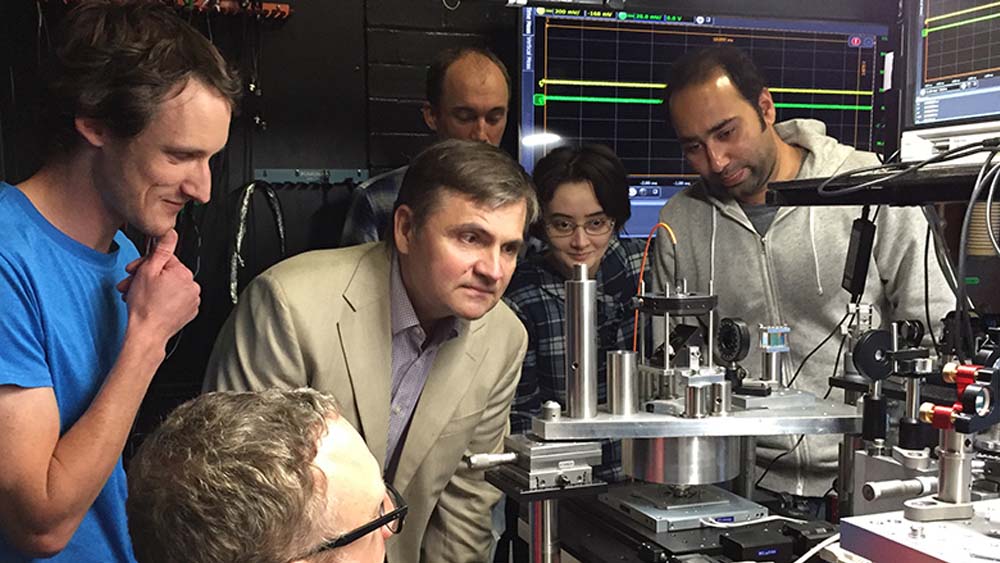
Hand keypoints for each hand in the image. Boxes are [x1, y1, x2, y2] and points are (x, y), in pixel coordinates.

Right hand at [122, 229, 200, 346]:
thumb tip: (170, 233)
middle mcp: (192, 286)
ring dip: (153, 289)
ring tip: (138, 297)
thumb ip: (161, 249)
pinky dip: (163, 300)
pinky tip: (150, 305)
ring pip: (169, 287)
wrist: (147, 332)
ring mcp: (192, 300)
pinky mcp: (189, 312)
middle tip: (131, 285)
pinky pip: (175, 300)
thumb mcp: (148, 270)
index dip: (145, 264)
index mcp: (184, 273)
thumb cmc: (144, 306)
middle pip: (166, 274)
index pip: (164, 260)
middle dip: (146, 278)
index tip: (134, 271)